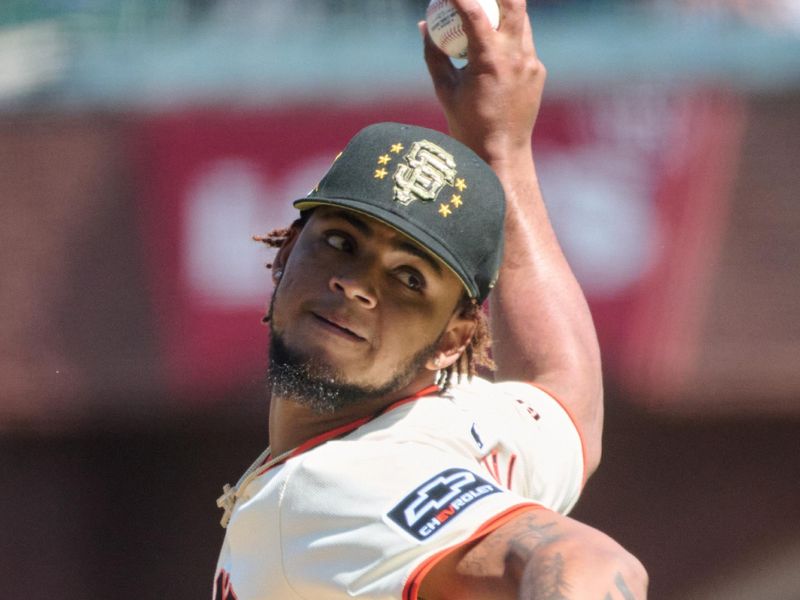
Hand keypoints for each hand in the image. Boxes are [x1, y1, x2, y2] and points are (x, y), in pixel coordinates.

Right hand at [420, 0, 544, 163]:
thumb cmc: (467, 125)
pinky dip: (508, 37)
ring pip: (521, 20)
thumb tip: (424, 25)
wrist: (501, 153)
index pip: (475, 13)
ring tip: (485, 13)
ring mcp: (531, 62)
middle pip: (514, 3)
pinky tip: (494, 45)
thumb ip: (434, 54)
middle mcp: (515, 56)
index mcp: (489, 61)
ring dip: (503, 11)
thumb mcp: (444, 89)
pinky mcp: (537, 71)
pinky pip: (523, 43)